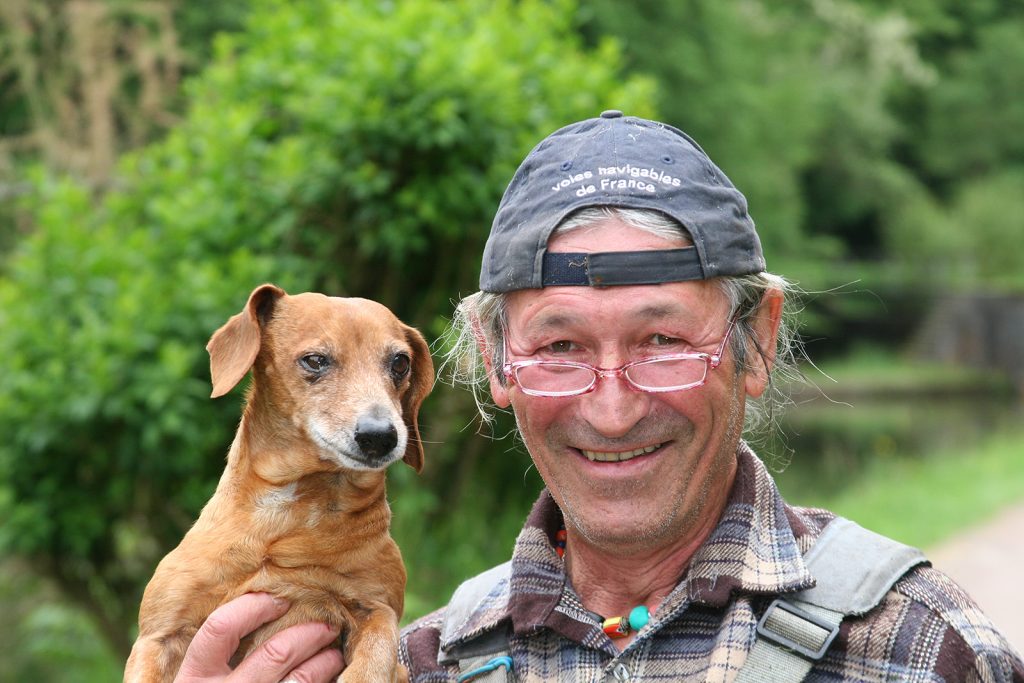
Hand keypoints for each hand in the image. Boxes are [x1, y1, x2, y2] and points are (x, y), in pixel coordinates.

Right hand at [175, 593, 344, 681]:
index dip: (253, 607)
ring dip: (324, 662)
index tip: (280, 600)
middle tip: (327, 626)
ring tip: (334, 655)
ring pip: (299, 679)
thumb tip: (271, 611)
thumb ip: (220, 660)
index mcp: (193, 680)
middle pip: (273, 653)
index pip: (220, 629)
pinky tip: (329, 681)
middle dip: (308, 634)